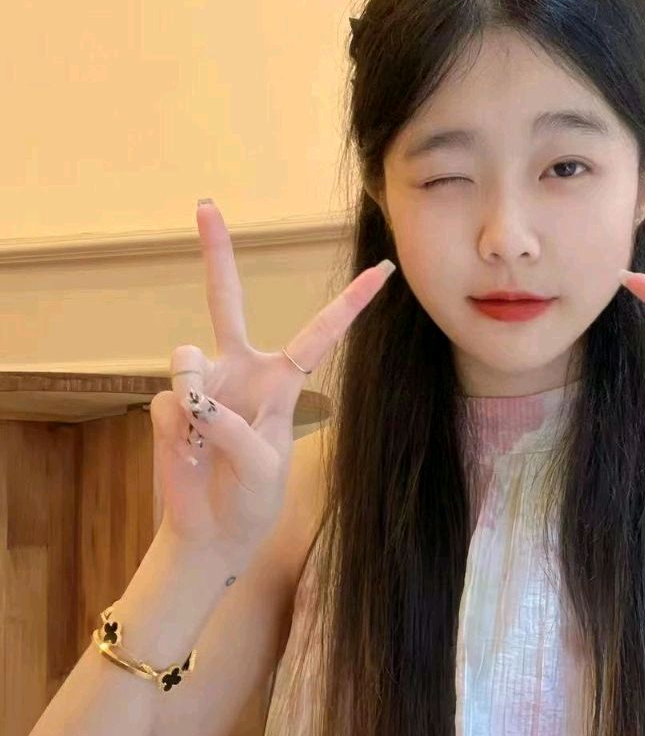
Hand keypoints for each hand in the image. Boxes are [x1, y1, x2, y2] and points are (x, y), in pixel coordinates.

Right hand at [150, 199, 394, 557]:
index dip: (350, 303)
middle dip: (217, 253)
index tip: (383, 269)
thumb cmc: (253, 498)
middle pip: (226, 301)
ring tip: (206, 439)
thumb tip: (195, 396)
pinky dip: (179, 430)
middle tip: (206, 205)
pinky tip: (188, 451)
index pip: (319, 334)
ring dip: (197, 396)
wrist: (212, 531)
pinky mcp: (170, 403)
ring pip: (188, 360)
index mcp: (280, 380)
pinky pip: (169, 401)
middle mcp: (239, 370)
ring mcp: (202, 383)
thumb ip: (235, 428)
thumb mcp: (265, 468)